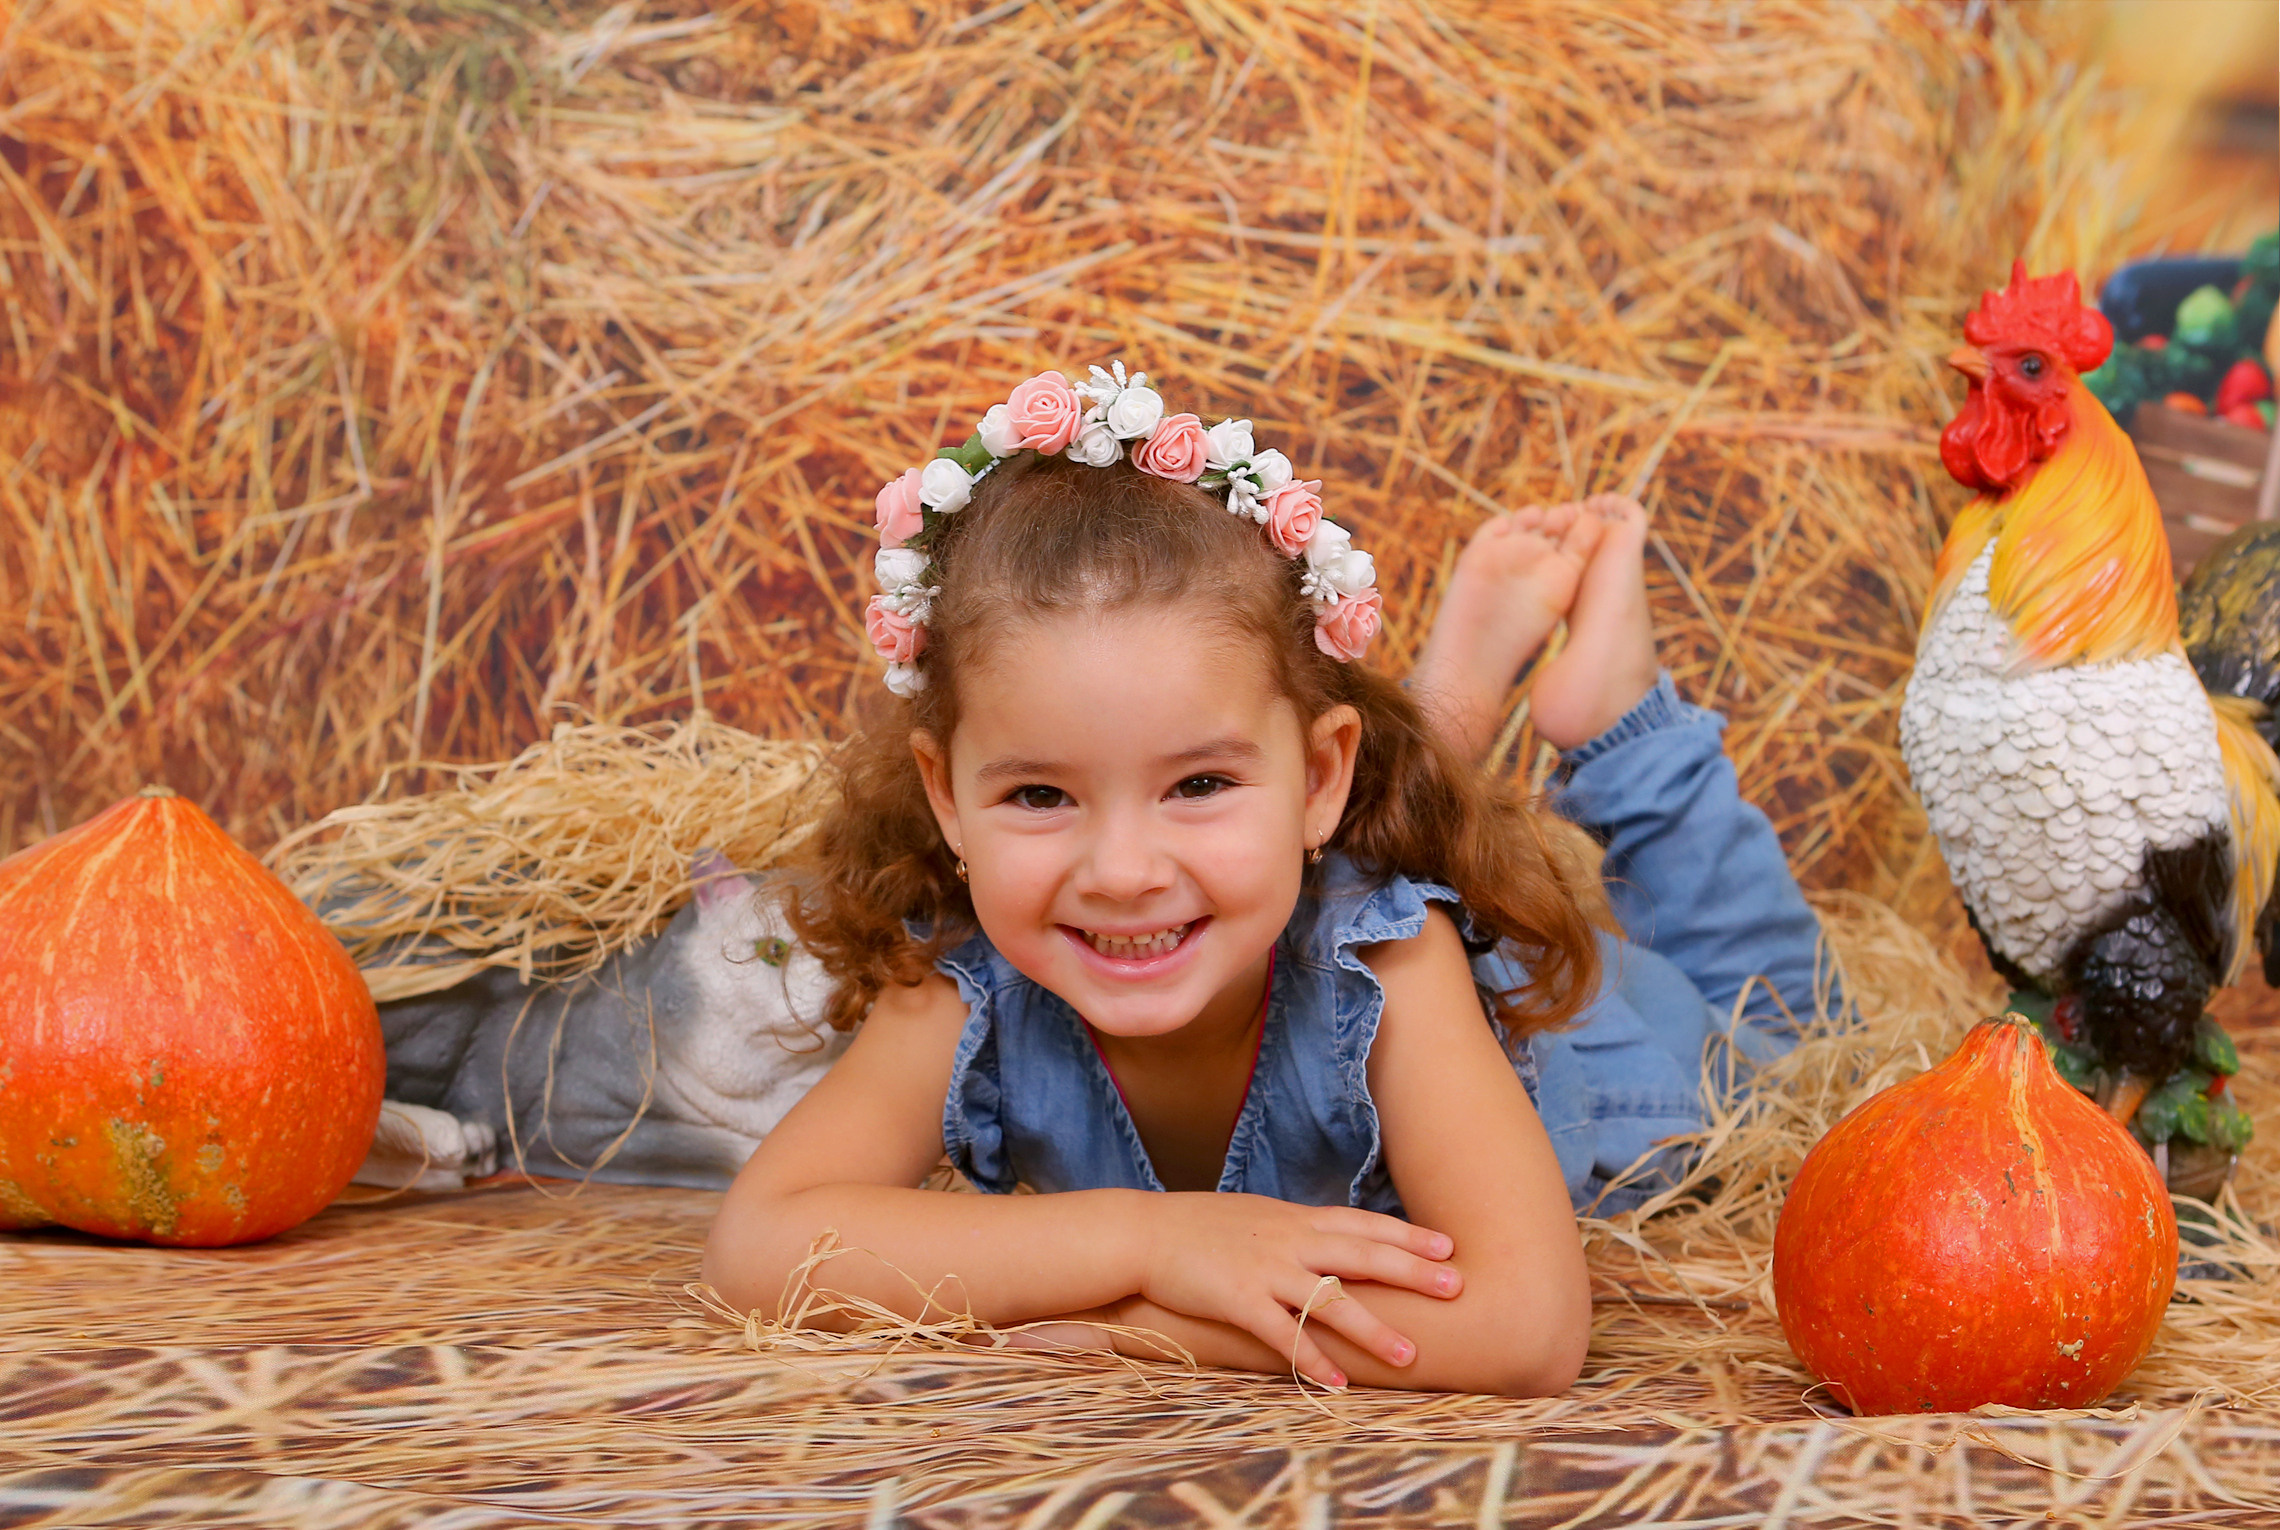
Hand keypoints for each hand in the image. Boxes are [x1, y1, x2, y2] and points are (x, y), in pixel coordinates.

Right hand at [1133, 1193, 1462, 1386]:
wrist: (1143, 1232)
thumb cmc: (1201, 1227)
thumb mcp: (1258, 1217)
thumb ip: (1298, 1230)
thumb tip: (1335, 1242)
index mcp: (1295, 1219)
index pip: (1362, 1224)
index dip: (1406, 1234)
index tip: (1447, 1245)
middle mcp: (1288, 1240)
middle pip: (1361, 1254)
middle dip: (1412, 1271)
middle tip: (1456, 1285)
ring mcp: (1264, 1269)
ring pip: (1330, 1299)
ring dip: (1372, 1329)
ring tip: (1408, 1355)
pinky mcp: (1237, 1298)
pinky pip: (1282, 1333)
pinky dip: (1311, 1358)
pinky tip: (1337, 1382)